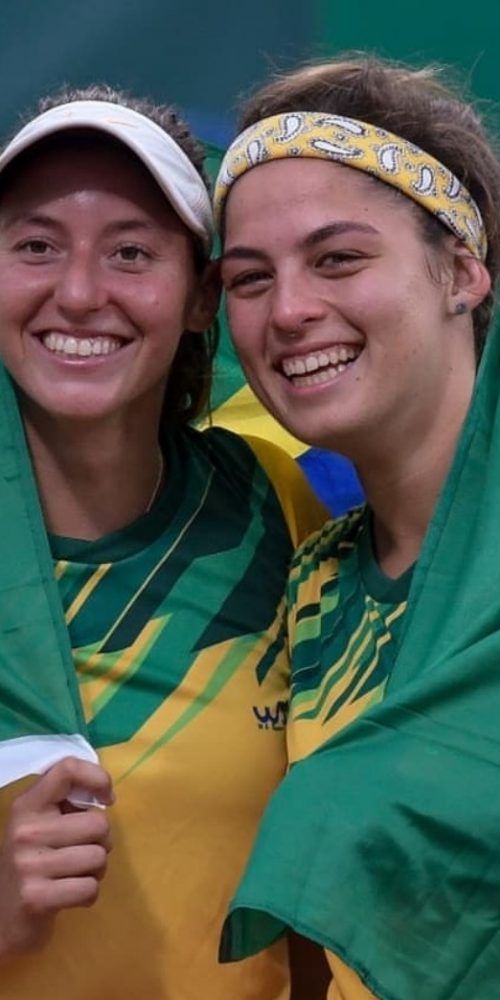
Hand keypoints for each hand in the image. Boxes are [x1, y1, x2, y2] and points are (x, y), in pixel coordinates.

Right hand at [0, 756, 113, 957]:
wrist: (2, 917)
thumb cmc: (33, 863)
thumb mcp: (41, 826)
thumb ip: (67, 806)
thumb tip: (105, 797)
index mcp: (27, 805)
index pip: (68, 769)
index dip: (98, 778)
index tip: (107, 798)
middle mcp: (25, 830)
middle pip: (98, 823)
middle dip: (102, 842)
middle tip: (84, 853)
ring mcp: (28, 864)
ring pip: (98, 857)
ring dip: (96, 870)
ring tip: (76, 875)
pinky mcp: (36, 898)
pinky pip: (89, 888)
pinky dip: (88, 894)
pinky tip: (72, 896)